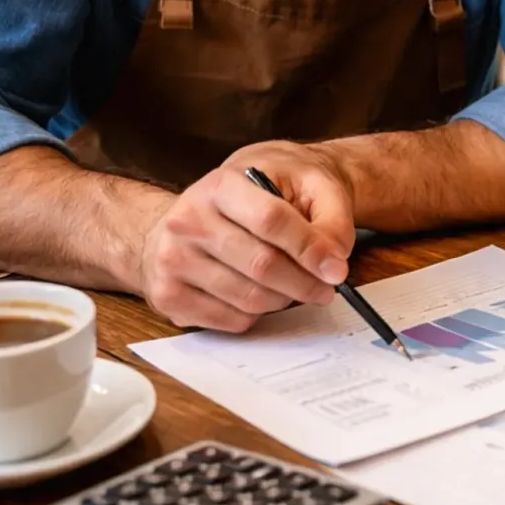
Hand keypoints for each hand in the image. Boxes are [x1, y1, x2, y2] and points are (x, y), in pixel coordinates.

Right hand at [137, 141, 355, 331]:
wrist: (197, 211)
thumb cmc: (256, 198)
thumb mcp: (302, 184)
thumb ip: (329, 217)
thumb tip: (333, 263)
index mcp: (220, 185)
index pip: (270, 220)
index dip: (310, 249)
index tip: (336, 269)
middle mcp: (187, 220)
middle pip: (261, 265)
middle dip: (304, 283)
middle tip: (326, 287)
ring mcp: (172, 259)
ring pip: (249, 298)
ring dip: (284, 300)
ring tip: (293, 286)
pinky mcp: (168, 294)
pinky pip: (231, 320)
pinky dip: (258, 315)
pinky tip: (261, 293)